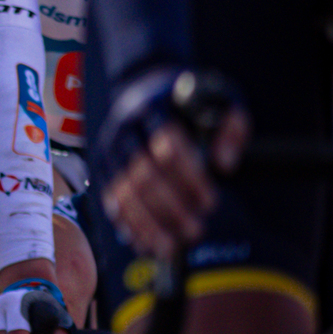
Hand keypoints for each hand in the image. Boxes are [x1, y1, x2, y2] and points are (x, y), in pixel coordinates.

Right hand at [97, 65, 245, 259]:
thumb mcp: (219, 99)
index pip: (168, 146)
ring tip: (172, 247)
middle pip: (143, 175)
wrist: (143, 86)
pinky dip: (128, 226)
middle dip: (170, 209)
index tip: (211, 202)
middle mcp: (125, 130)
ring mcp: (109, 151)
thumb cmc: (189, 99)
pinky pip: (110, 202)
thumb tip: (224, 165)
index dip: (189, 179)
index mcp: (154, 108)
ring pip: (123, 193)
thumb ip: (231, 128)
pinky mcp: (101, 169)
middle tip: (196, 230)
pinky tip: (147, 244)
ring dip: (148, 225)